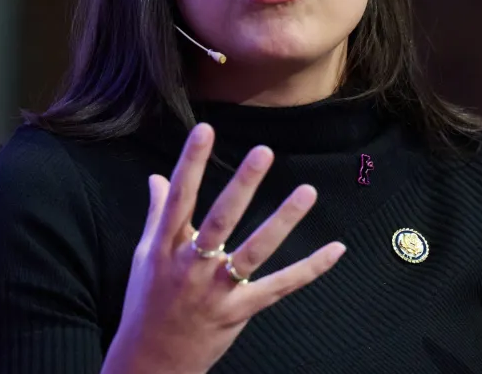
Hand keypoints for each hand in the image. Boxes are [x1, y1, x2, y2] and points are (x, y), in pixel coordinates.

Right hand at [101, 123, 345, 373]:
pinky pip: (280, 286)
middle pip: (220, 219)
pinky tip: (336, 249)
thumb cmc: (147, 303)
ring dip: (283, 220)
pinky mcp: (238, 311)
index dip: (190, 163)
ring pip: (254, 250)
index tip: (204, 130)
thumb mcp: (146, 256)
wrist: (150, 361)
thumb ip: (156, 214)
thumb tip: (156, 178)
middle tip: (263, 152)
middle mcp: (191, 265)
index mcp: (166, 247)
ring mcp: (216, 290)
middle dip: (242, 185)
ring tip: (307, 191)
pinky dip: (310, 268)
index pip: (179, 197)